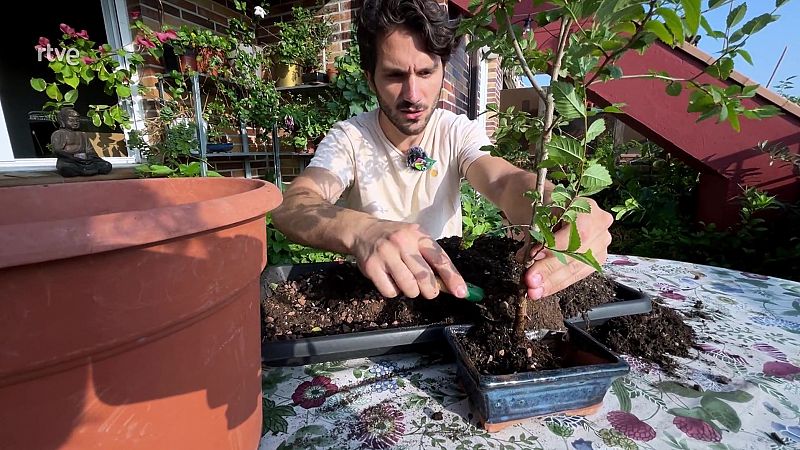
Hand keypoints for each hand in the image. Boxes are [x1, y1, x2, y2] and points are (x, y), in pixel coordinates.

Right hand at [352, 220, 466, 298]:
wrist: (363, 231)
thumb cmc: (396, 238)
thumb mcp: (415, 239)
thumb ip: (432, 259)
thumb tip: (451, 286)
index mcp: (418, 236)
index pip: (440, 259)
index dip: (453, 278)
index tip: (461, 293)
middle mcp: (403, 243)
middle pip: (425, 277)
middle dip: (430, 290)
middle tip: (428, 290)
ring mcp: (386, 254)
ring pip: (409, 287)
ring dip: (411, 291)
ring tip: (406, 283)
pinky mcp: (372, 267)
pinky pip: (390, 291)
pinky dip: (393, 292)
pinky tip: (390, 281)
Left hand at [516, 197, 612, 299]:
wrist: (546, 206)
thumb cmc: (541, 207)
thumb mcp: (537, 214)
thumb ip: (536, 234)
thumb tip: (528, 258)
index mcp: (588, 207)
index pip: (578, 233)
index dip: (556, 248)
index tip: (533, 257)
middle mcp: (600, 225)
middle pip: (577, 254)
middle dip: (551, 270)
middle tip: (530, 281)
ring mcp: (601, 244)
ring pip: (577, 268)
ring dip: (553, 282)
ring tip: (534, 290)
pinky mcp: (595, 259)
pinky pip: (577, 274)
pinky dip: (558, 282)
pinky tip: (543, 289)